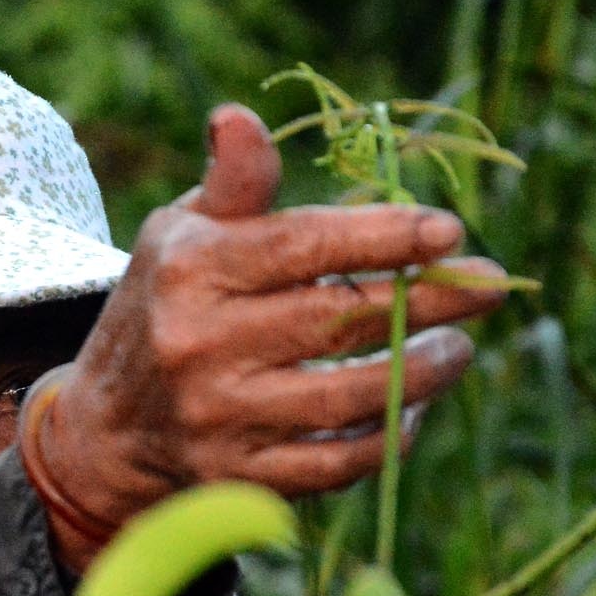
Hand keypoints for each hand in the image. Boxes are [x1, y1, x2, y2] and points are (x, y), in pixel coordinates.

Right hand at [34, 103, 505, 571]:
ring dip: (421, 373)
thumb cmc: (165, 306)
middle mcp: (200, 345)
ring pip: (347, 398)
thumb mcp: (180, 234)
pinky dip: (386, 437)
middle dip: (426, 300)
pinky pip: (335, 464)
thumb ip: (232, 184)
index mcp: (191, 271)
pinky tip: (414, 409)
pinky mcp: (240, 478)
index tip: (447, 230)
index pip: (301, 247)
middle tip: (489, 285)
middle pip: (338, 321)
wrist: (105, 428)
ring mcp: (220, 418)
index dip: (382, 237)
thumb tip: (239, 117)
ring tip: (459, 347)